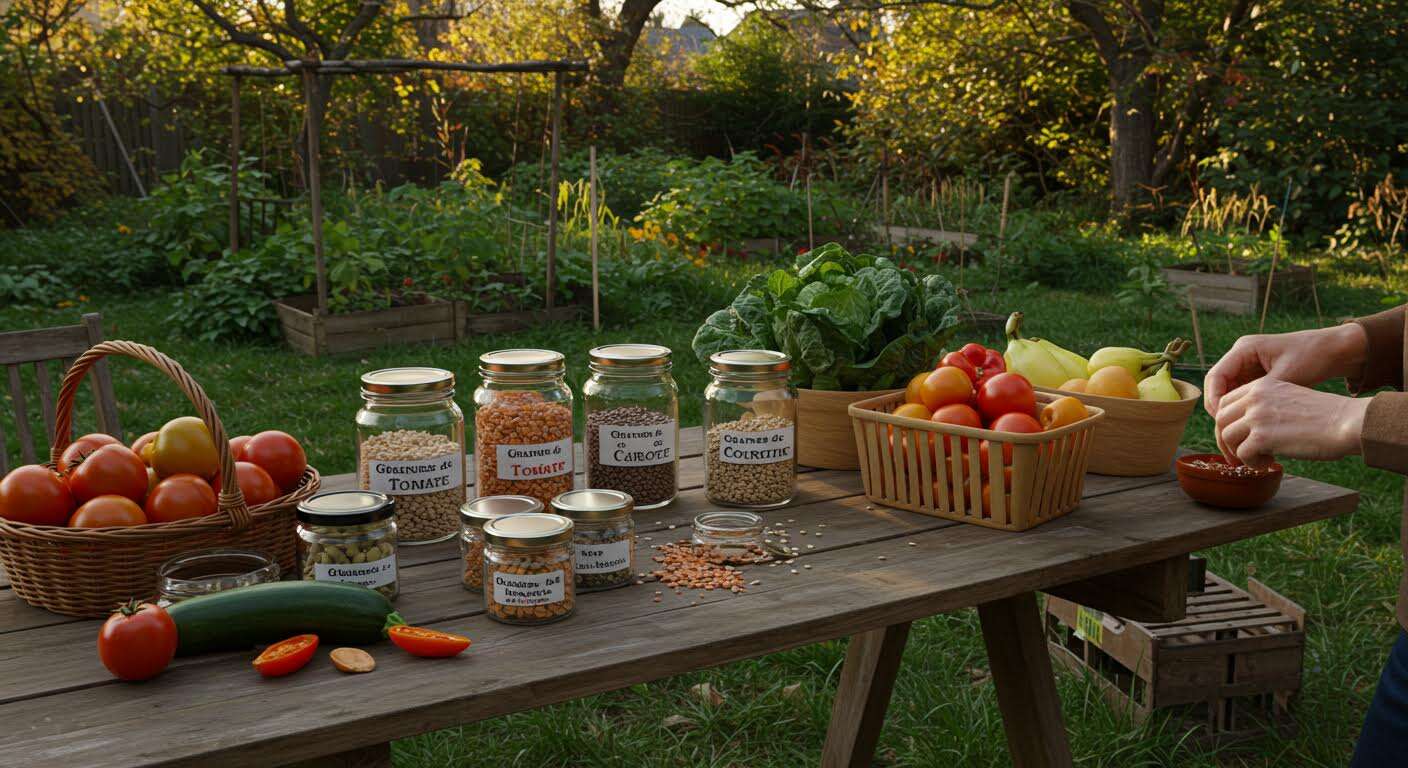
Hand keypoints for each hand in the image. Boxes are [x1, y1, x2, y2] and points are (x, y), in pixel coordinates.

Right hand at [1204, 324, 1367, 417]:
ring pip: (1227, 394)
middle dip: (1219, 411)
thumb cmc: (1314, 357)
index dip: (1214, 400)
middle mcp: (1241, 356)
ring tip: (1237, 433)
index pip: (1215, 376)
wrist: (1335, 350)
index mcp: (1244, 349)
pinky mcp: (1256, 377)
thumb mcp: (1286, 376)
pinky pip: (1240, 396)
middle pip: (1217, 386)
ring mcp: (1247, 366)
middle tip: (1226, 433)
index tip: (1221, 421)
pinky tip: (1249, 427)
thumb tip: (1241, 419)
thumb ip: (1261, 395)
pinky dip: (1242, 412)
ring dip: (1229, 413)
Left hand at [1213, 377, 1367, 466]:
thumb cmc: (1326, 416)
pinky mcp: (1261, 437)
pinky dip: (1253, 463)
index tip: (1236, 437)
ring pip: (1227, 437)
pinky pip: (1242, 454)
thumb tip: (1247, 427)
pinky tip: (1270, 463)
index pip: (1226, 402)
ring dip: (1240, 453)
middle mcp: (1255, 398)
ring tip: (1262, 459)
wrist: (1347, 422)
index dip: (1227, 422)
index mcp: (1261, 386)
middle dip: (1227, 440)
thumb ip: (1266, 407)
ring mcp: (1256, 416)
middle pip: (1221, 420)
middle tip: (1240, 455)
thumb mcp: (1290, 399)